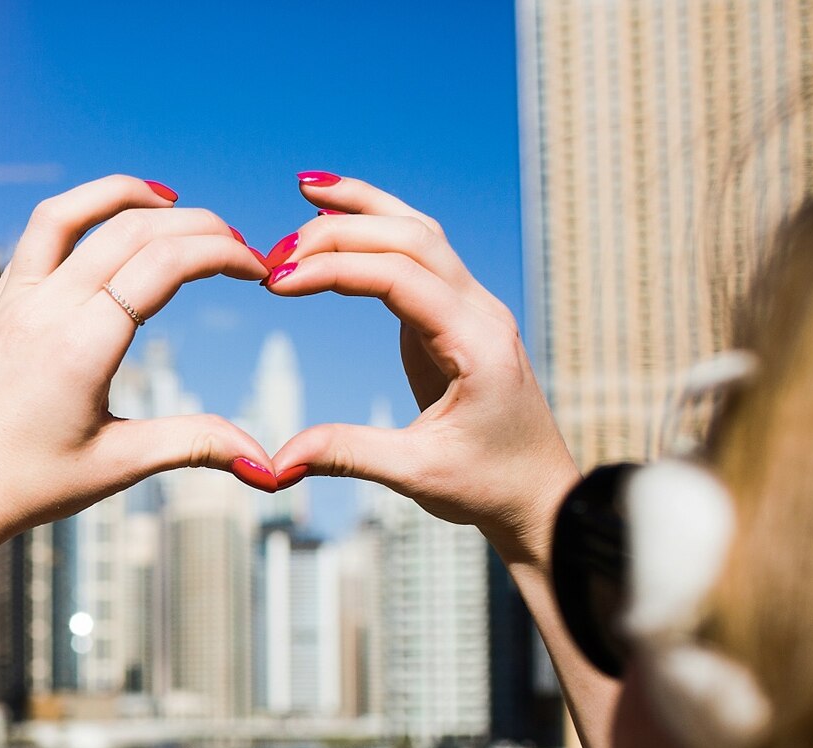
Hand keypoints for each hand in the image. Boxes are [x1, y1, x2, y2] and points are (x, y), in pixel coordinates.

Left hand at [0, 175, 273, 562]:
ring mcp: (13, 301)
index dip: (223, 254)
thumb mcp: (116, 466)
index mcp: (80, 346)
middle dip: (197, 226)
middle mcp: (44, 309)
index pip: (165, 263)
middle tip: (239, 247)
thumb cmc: (24, 489)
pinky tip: (109, 229)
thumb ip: (194, 444)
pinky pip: (39, 234)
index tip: (258, 270)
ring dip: (129, 195)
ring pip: (73, 213)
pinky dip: (82, 213)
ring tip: (175, 203)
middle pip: (132, 229)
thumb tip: (268, 466)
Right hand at [263, 174, 579, 563]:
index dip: (333, 270)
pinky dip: (380, 230)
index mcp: (475, 341)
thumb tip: (276, 463)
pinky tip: (342, 221)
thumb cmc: (488, 484)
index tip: (276, 285)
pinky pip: (419, 255)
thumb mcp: (416, 474)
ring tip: (307, 188)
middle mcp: (481, 311)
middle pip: (409, 237)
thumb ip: (347, 455)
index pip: (398, 276)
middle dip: (338, 232)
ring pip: (420, 231)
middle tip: (273, 256)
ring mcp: (472, 307)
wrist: (539, 494)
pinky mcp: (457, 316)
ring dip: (364, 209)